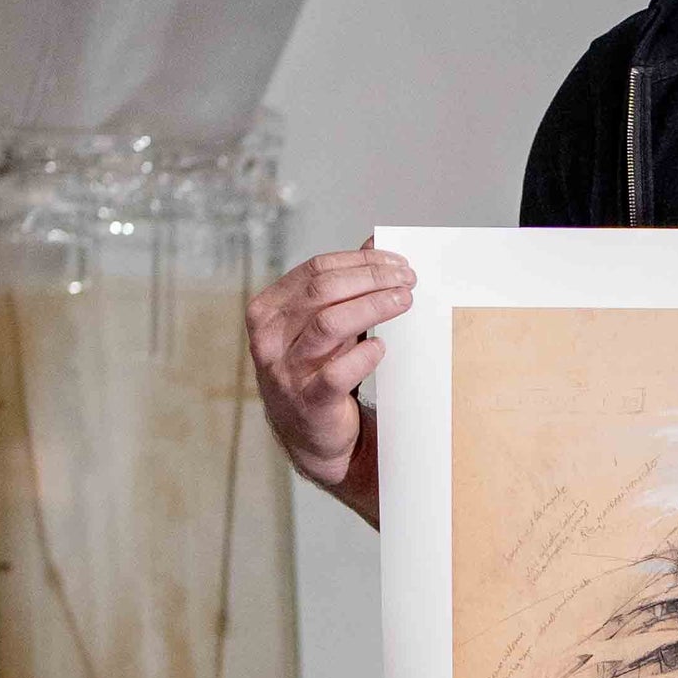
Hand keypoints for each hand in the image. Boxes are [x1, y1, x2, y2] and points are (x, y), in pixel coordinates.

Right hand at [246, 242, 413, 525]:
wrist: (309, 435)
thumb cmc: (318, 369)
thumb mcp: (324, 323)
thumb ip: (344, 285)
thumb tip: (376, 242)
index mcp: (268, 310)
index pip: (316, 270)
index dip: (361, 261)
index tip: (398, 262)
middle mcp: (270, 338)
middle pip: (323, 291)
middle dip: (371, 279)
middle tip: (408, 280)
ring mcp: (285, 371)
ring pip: (330, 325)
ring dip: (373, 307)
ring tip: (404, 301)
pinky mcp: (309, 402)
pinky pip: (337, 373)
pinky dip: (363, 356)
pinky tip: (383, 347)